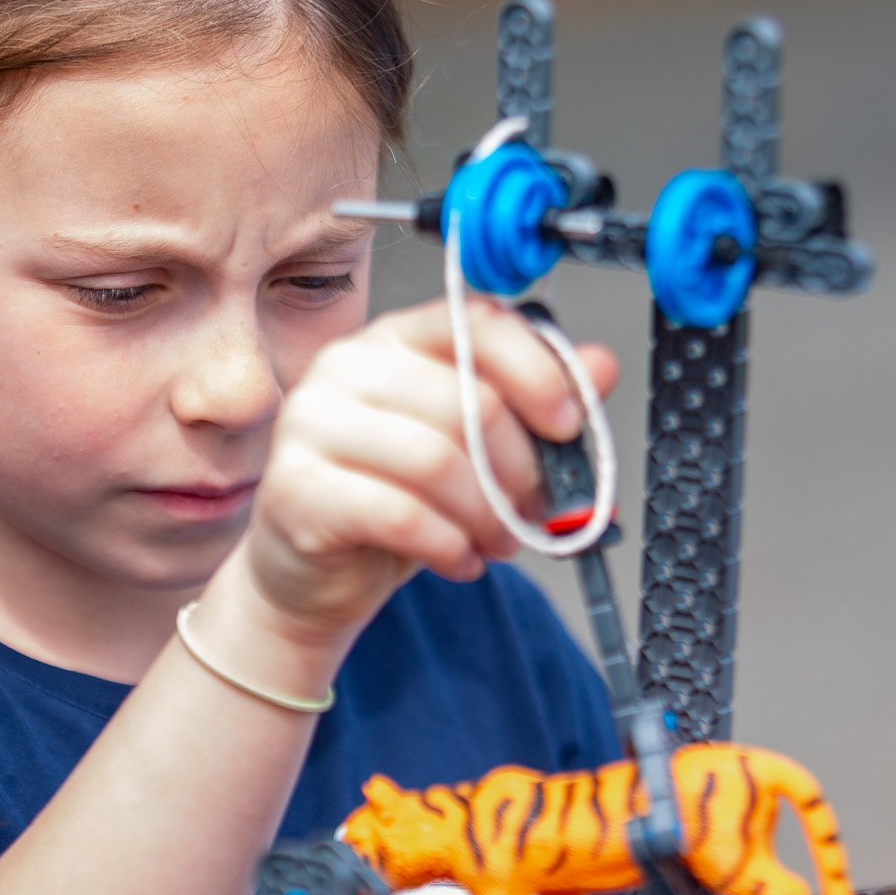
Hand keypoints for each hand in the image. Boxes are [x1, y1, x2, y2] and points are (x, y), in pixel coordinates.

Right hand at [221, 296, 617, 656]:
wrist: (311, 573)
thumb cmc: (392, 499)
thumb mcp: (473, 448)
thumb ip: (533, 402)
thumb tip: (601, 365)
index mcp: (394, 338)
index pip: (475, 321)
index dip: (536, 371)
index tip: (568, 423)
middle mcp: (345, 365)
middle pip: (466, 400)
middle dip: (518, 469)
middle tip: (534, 510)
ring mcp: (310, 422)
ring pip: (435, 460)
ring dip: (487, 515)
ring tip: (497, 542)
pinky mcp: (294, 487)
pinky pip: (399, 515)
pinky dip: (448, 546)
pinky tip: (459, 560)